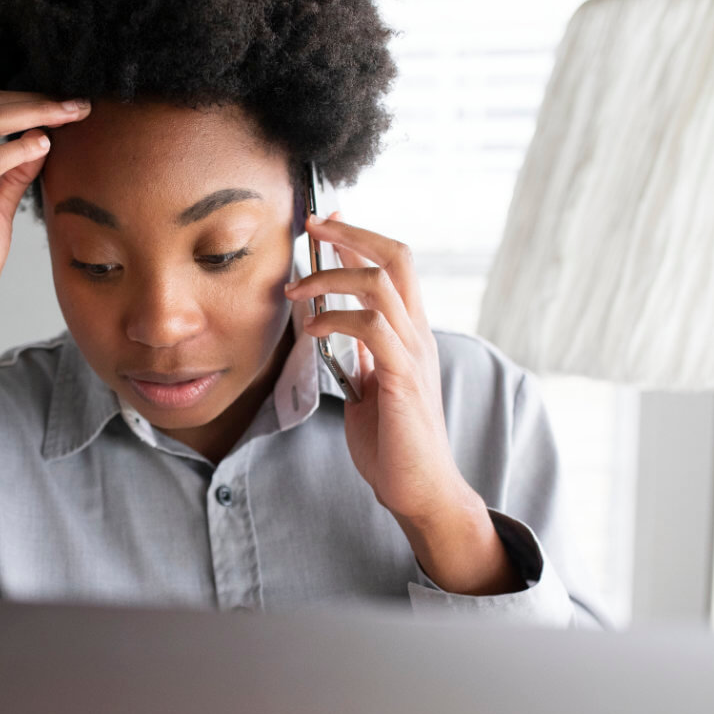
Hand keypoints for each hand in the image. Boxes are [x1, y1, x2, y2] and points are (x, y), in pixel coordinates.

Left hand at [284, 214, 521, 594]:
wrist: (418, 491)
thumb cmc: (393, 444)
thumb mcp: (371, 387)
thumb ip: (362, 356)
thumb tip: (337, 328)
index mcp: (411, 334)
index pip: (395, 266)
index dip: (361, 237)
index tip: (326, 222)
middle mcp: (419, 335)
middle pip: (397, 257)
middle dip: (352, 234)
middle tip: (311, 225)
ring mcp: (414, 355)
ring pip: (382, 284)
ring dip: (332, 275)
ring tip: (294, 287)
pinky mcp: (403, 379)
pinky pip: (372, 328)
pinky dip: (336, 317)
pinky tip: (310, 326)